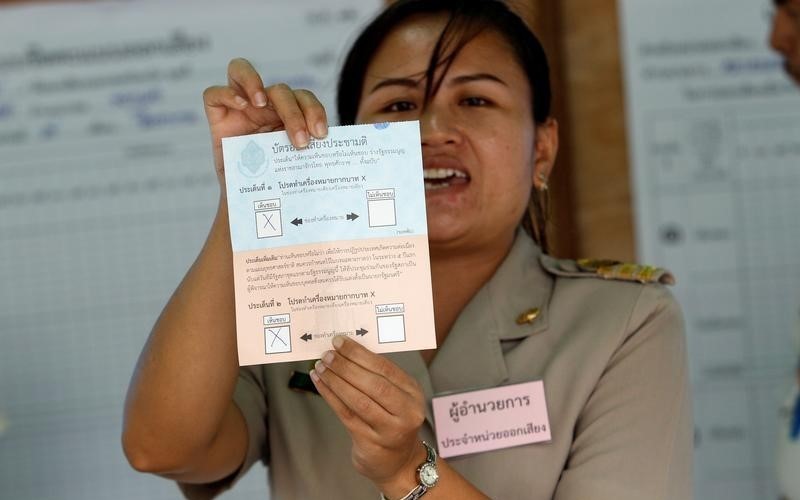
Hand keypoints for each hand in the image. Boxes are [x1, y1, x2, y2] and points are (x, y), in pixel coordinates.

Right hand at [202, 57, 327, 184]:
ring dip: (253, 82)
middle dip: (293, 113)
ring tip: (261, 102)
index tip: (321, 134)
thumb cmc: (277, 182)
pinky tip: (241, 105)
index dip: (314, 110)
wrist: (251, 203)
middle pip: (279, 90)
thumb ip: (310, 154)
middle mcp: (264, 106)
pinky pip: (214, 94)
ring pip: (241, 71)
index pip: (303, 98)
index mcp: (288, 114)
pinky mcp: (217, 117)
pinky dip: (227, 94)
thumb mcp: (296, 166)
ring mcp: (238, 108)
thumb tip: (338, 156)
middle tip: (301, 141)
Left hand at [310, 336, 426, 492]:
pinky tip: (320, 383)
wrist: (400, 464)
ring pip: (359, 400)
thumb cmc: (394, 422)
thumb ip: (379, 377)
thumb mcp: (398, 398)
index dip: (360, 354)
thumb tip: (347, 352)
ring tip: (320, 367)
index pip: (385, 368)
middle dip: (346, 366)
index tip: (340, 342)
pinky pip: (346, 415)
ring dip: (336, 381)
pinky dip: (331, 396)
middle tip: (327, 354)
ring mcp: (389, 430)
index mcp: (413, 393)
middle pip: (374, 384)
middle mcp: (406, 412)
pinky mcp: (371, 443)